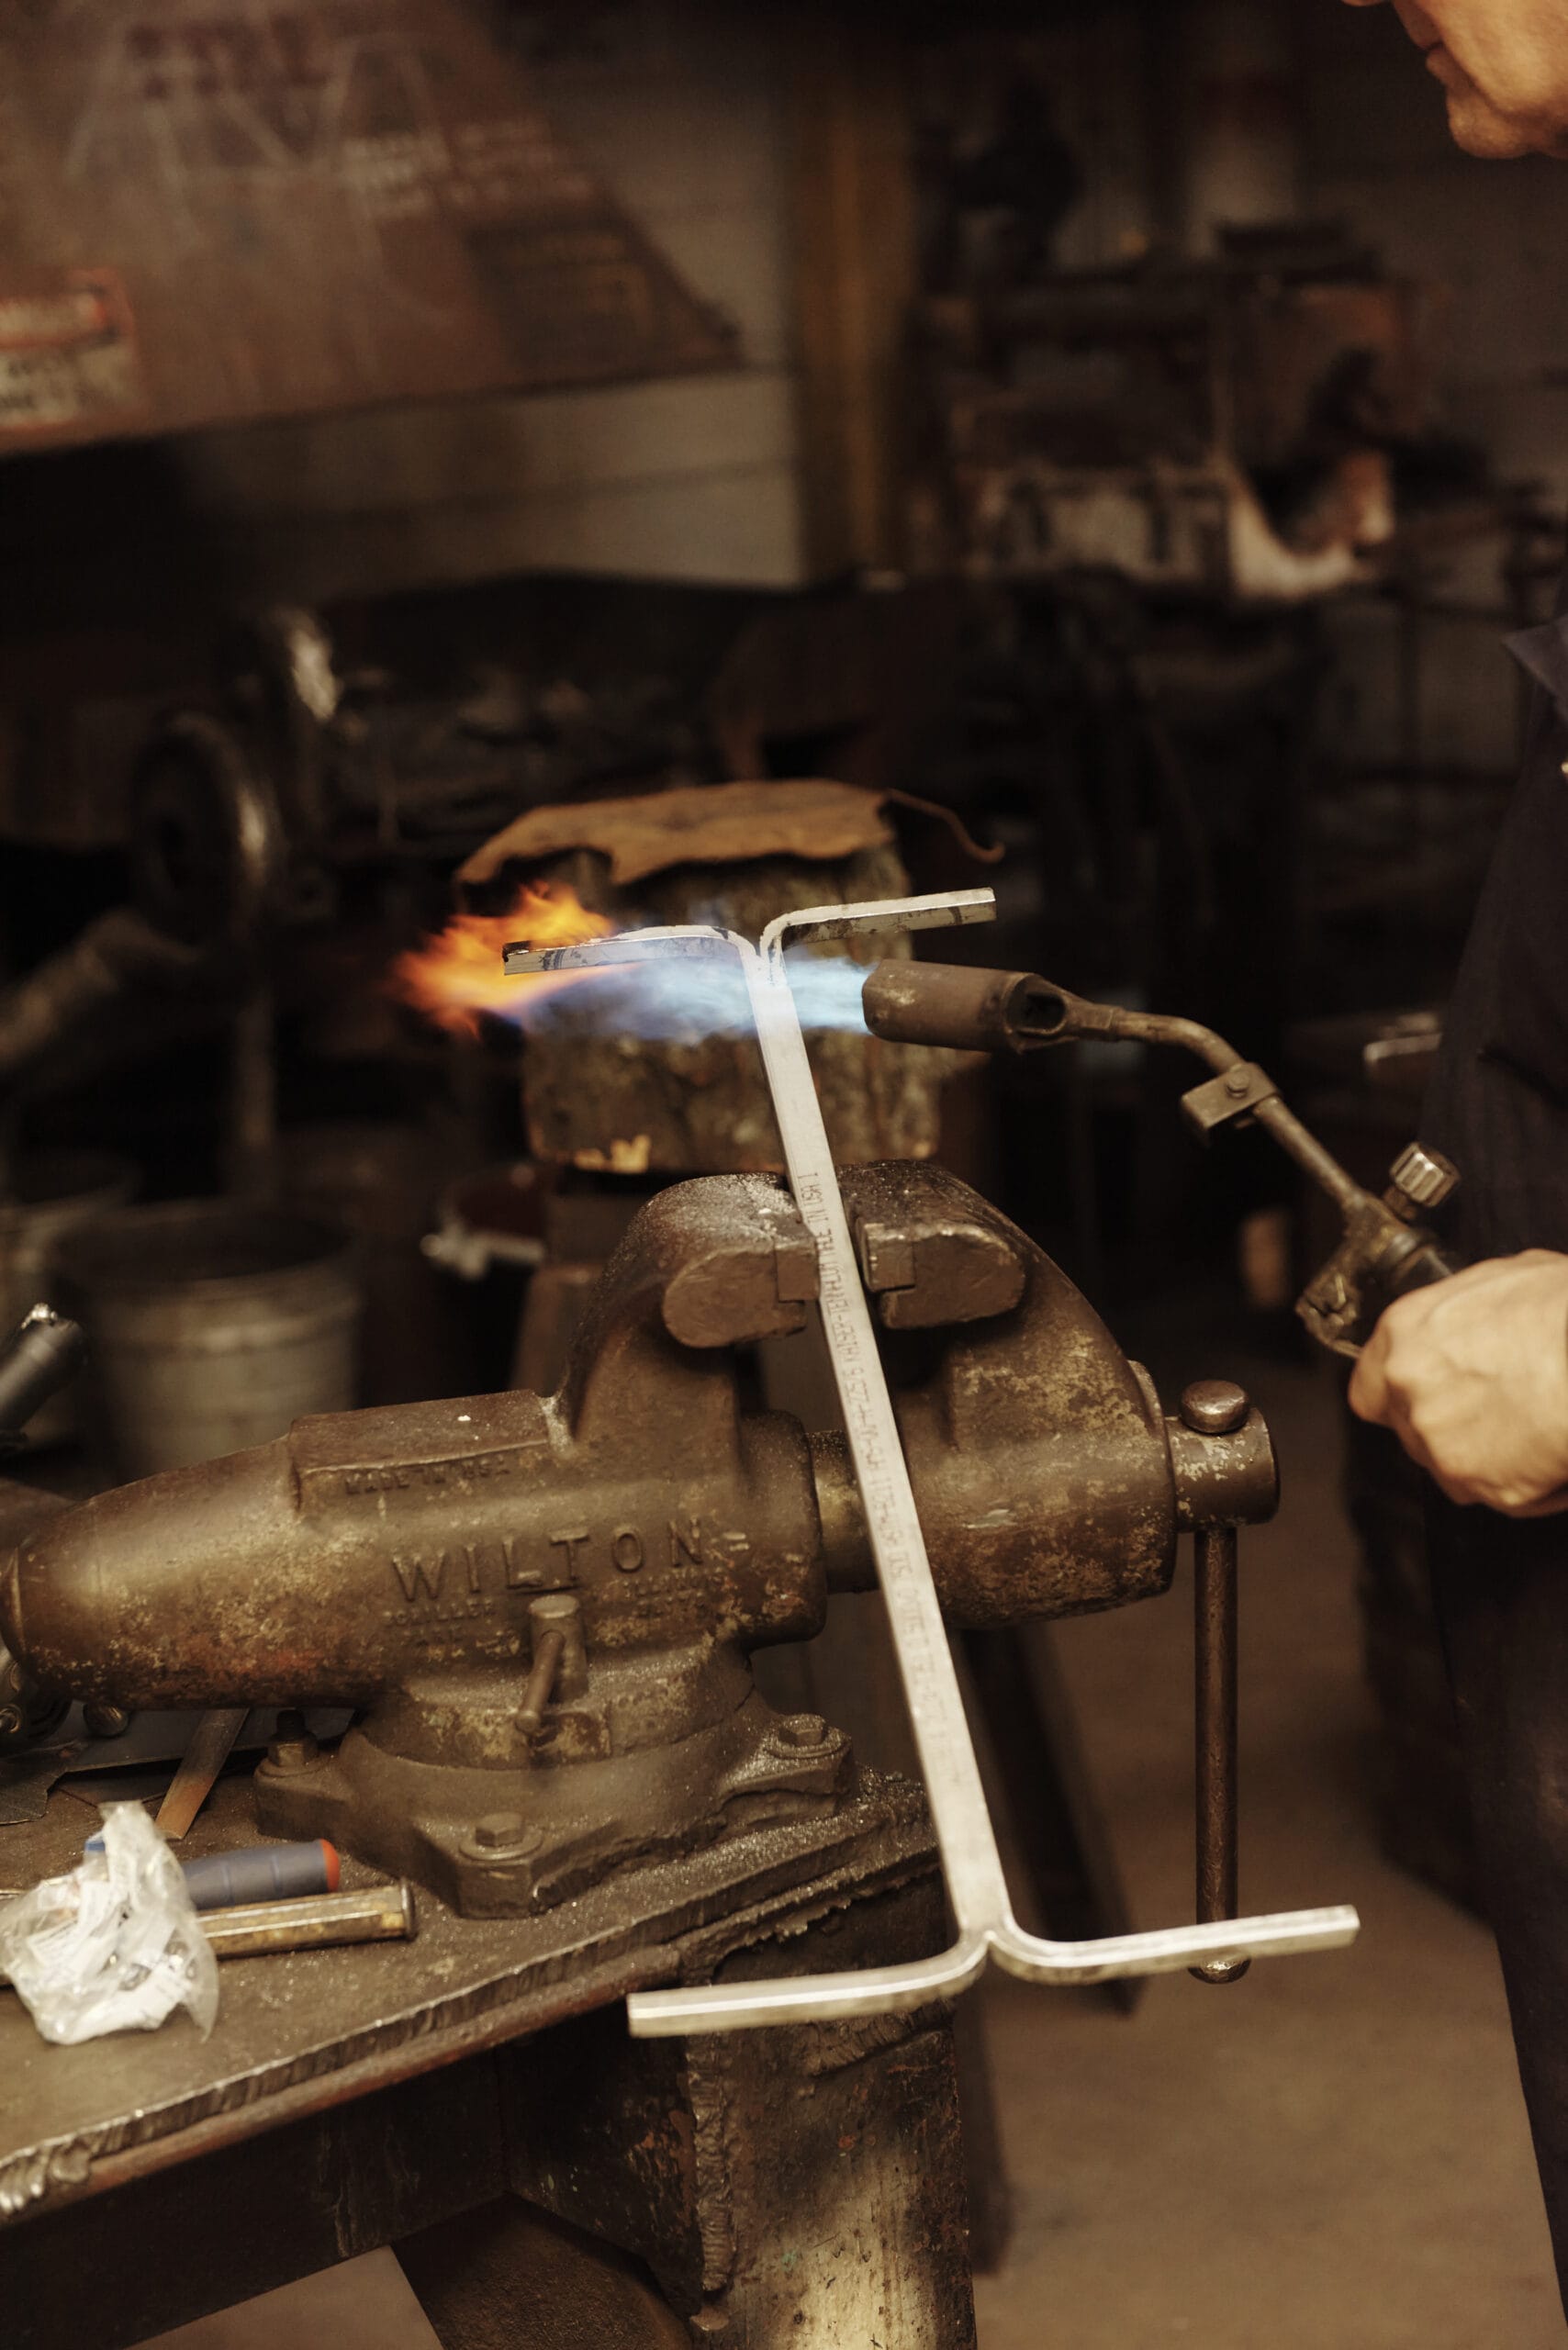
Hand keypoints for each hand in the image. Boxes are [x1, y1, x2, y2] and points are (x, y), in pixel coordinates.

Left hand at [1348, 1251, 1567, 1515]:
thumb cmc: (1558, 1315)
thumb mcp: (1502, 1277)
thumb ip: (1463, 1312)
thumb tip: (1476, 1319)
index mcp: (1405, 1335)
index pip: (1369, 1387)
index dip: (1398, 1396)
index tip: (1422, 1396)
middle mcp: (1410, 1394)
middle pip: (1414, 1430)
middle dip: (1451, 1424)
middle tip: (1498, 1407)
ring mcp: (1442, 1446)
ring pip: (1454, 1466)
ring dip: (1488, 1456)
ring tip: (1533, 1425)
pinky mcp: (1485, 1489)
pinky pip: (1504, 1495)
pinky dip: (1530, 1483)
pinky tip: (1552, 1450)